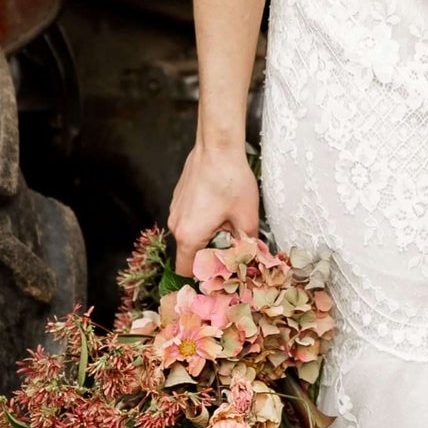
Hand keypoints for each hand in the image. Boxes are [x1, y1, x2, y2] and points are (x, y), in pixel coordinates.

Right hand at [168, 140, 259, 270]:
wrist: (217, 147)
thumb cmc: (230, 180)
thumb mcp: (247, 218)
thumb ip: (247, 245)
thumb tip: (252, 259)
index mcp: (189, 236)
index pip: (186, 272)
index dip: (201, 279)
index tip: (218, 279)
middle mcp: (176, 225)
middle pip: (190, 254)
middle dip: (210, 256)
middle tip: (232, 253)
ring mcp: (176, 210)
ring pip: (190, 235)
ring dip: (208, 237)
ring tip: (229, 228)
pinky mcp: (179, 199)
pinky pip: (190, 219)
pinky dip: (203, 222)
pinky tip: (221, 211)